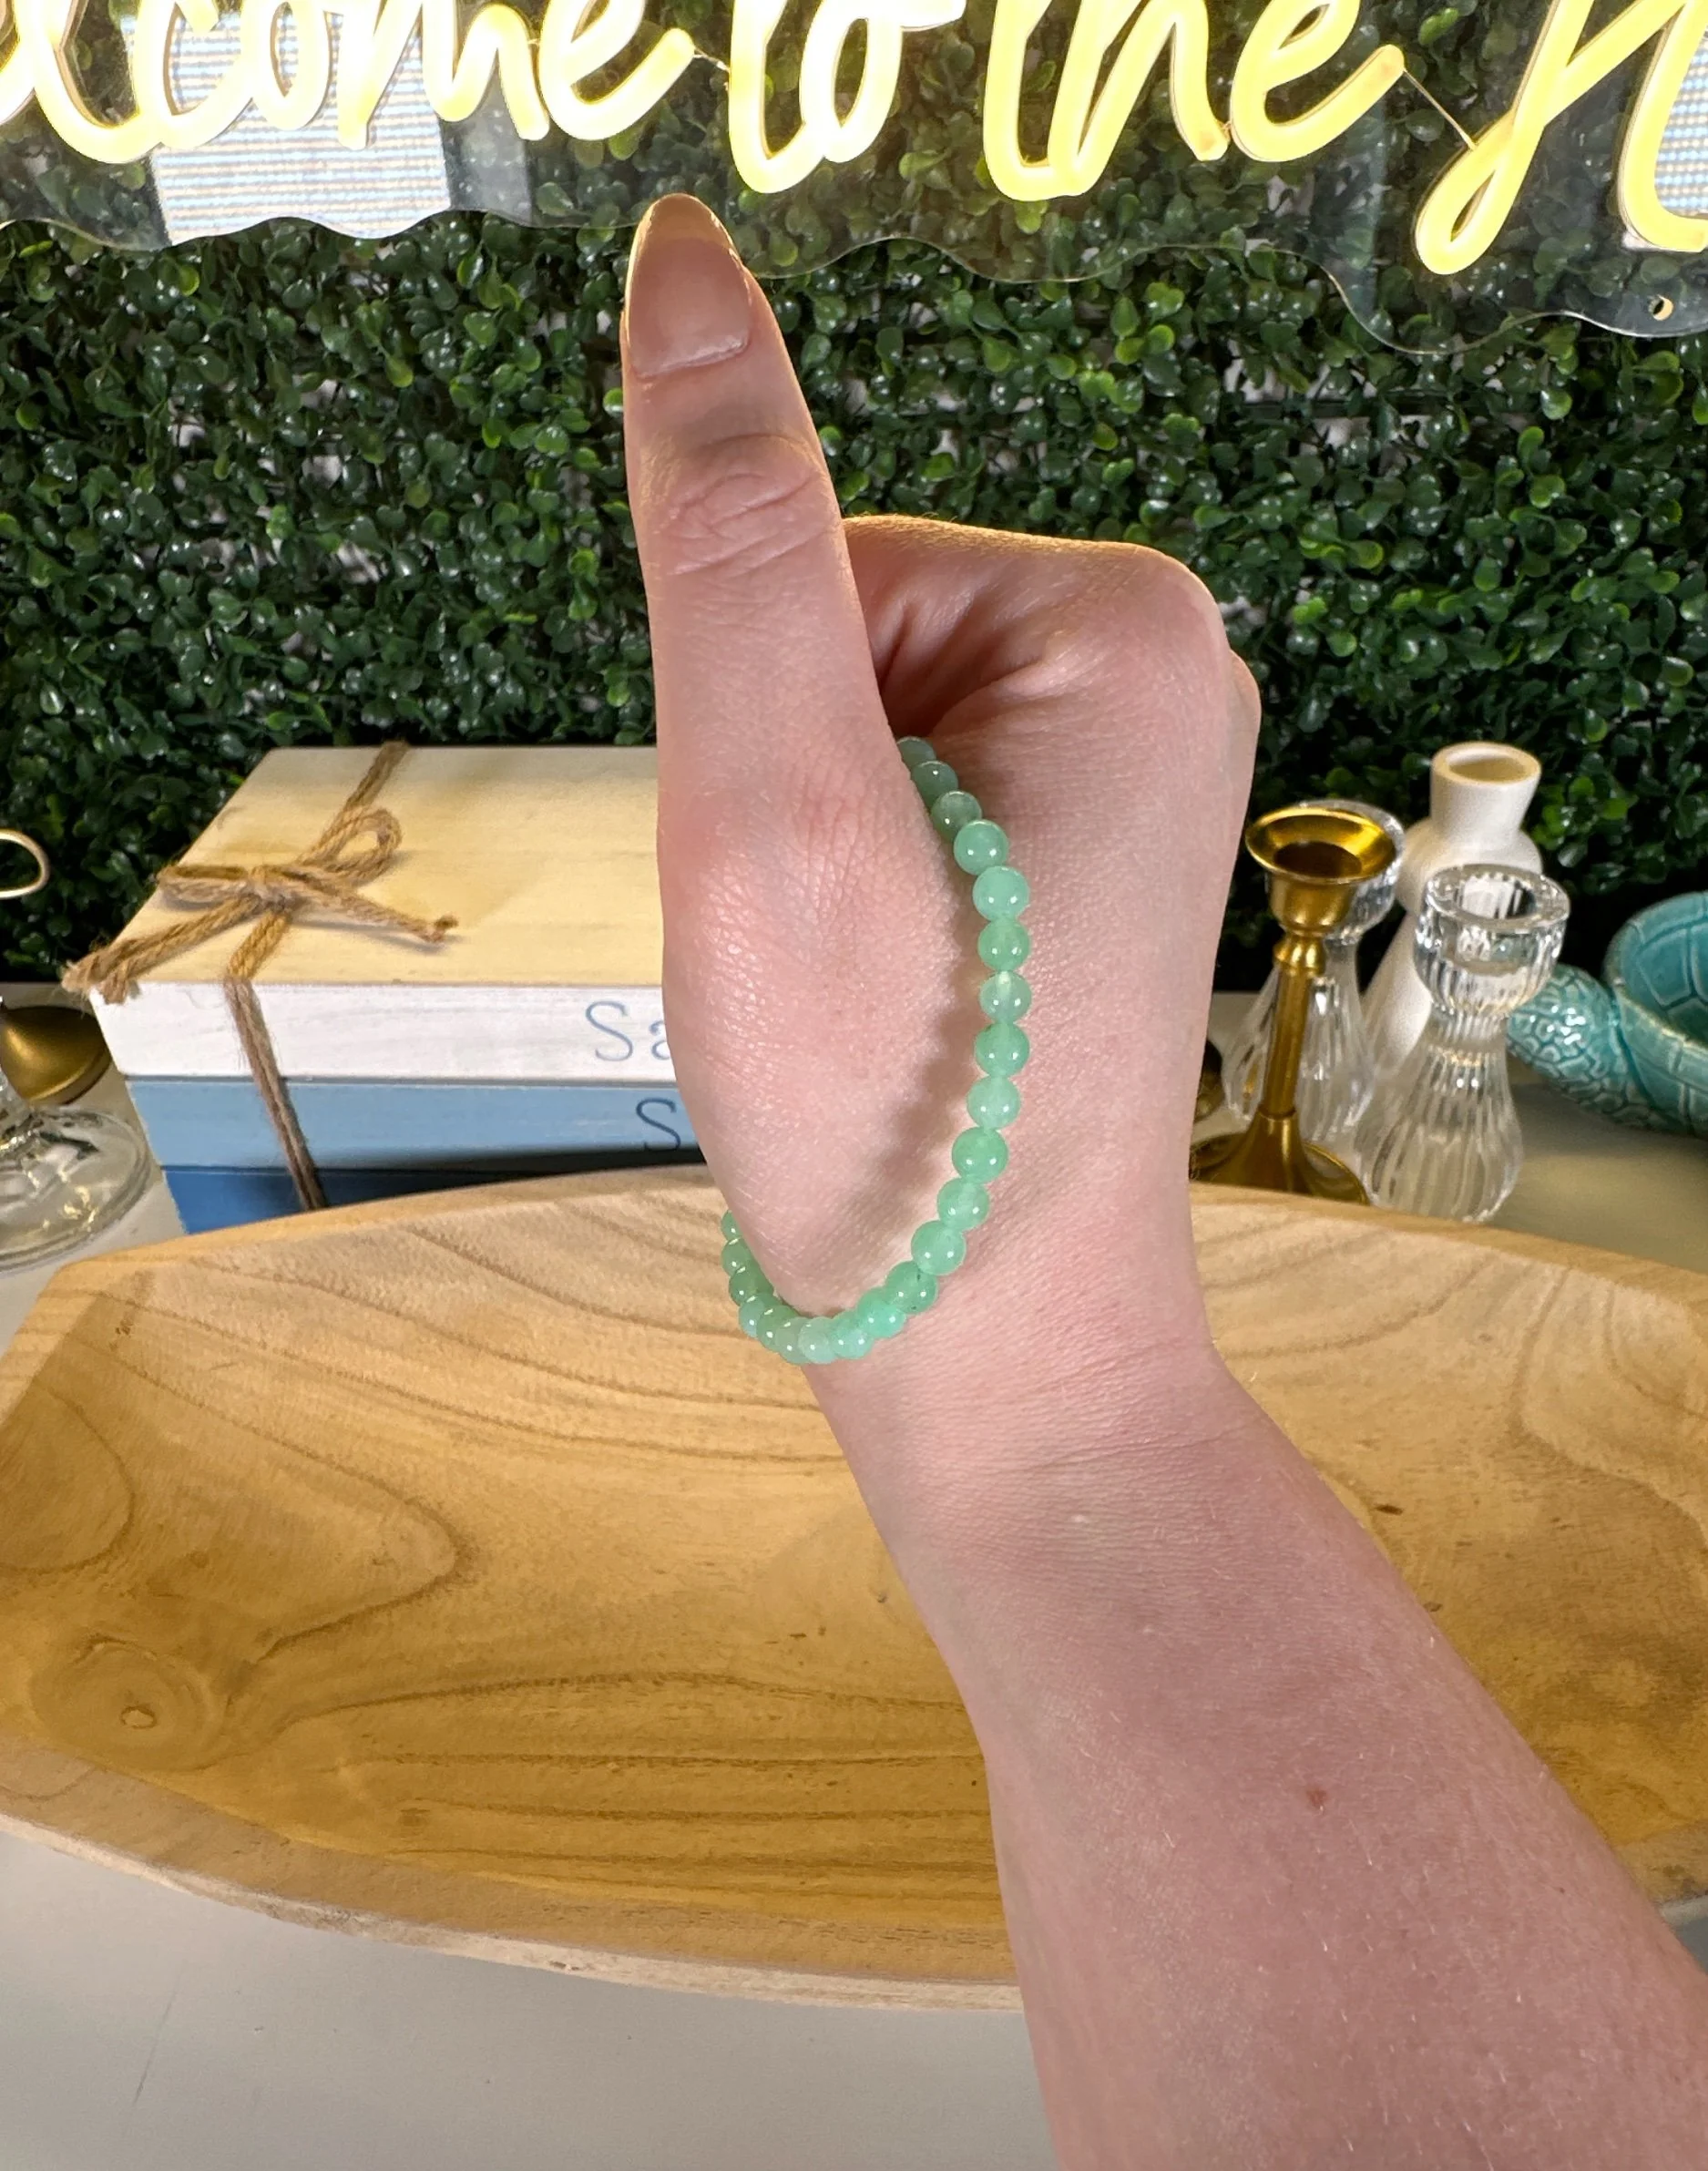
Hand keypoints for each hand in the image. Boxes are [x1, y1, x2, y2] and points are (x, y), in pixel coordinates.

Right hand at [620, 195, 1258, 1473]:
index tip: (815, 893)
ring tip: (871, 999)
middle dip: (788, 802)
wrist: (994, 1355)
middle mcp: (1163, 672)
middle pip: (845, 647)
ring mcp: (1132, 771)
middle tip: (839, 966)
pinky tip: (897, 1011)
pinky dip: (852, 905)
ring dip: (809, 862)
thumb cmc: (889, 1101)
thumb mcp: (775, 799)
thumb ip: (730, 531)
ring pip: (855, 739)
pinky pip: (899, 814)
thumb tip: (679, 257)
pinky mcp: (1086, 856)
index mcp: (1123, 621)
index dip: (754, 739)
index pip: (817, 570)